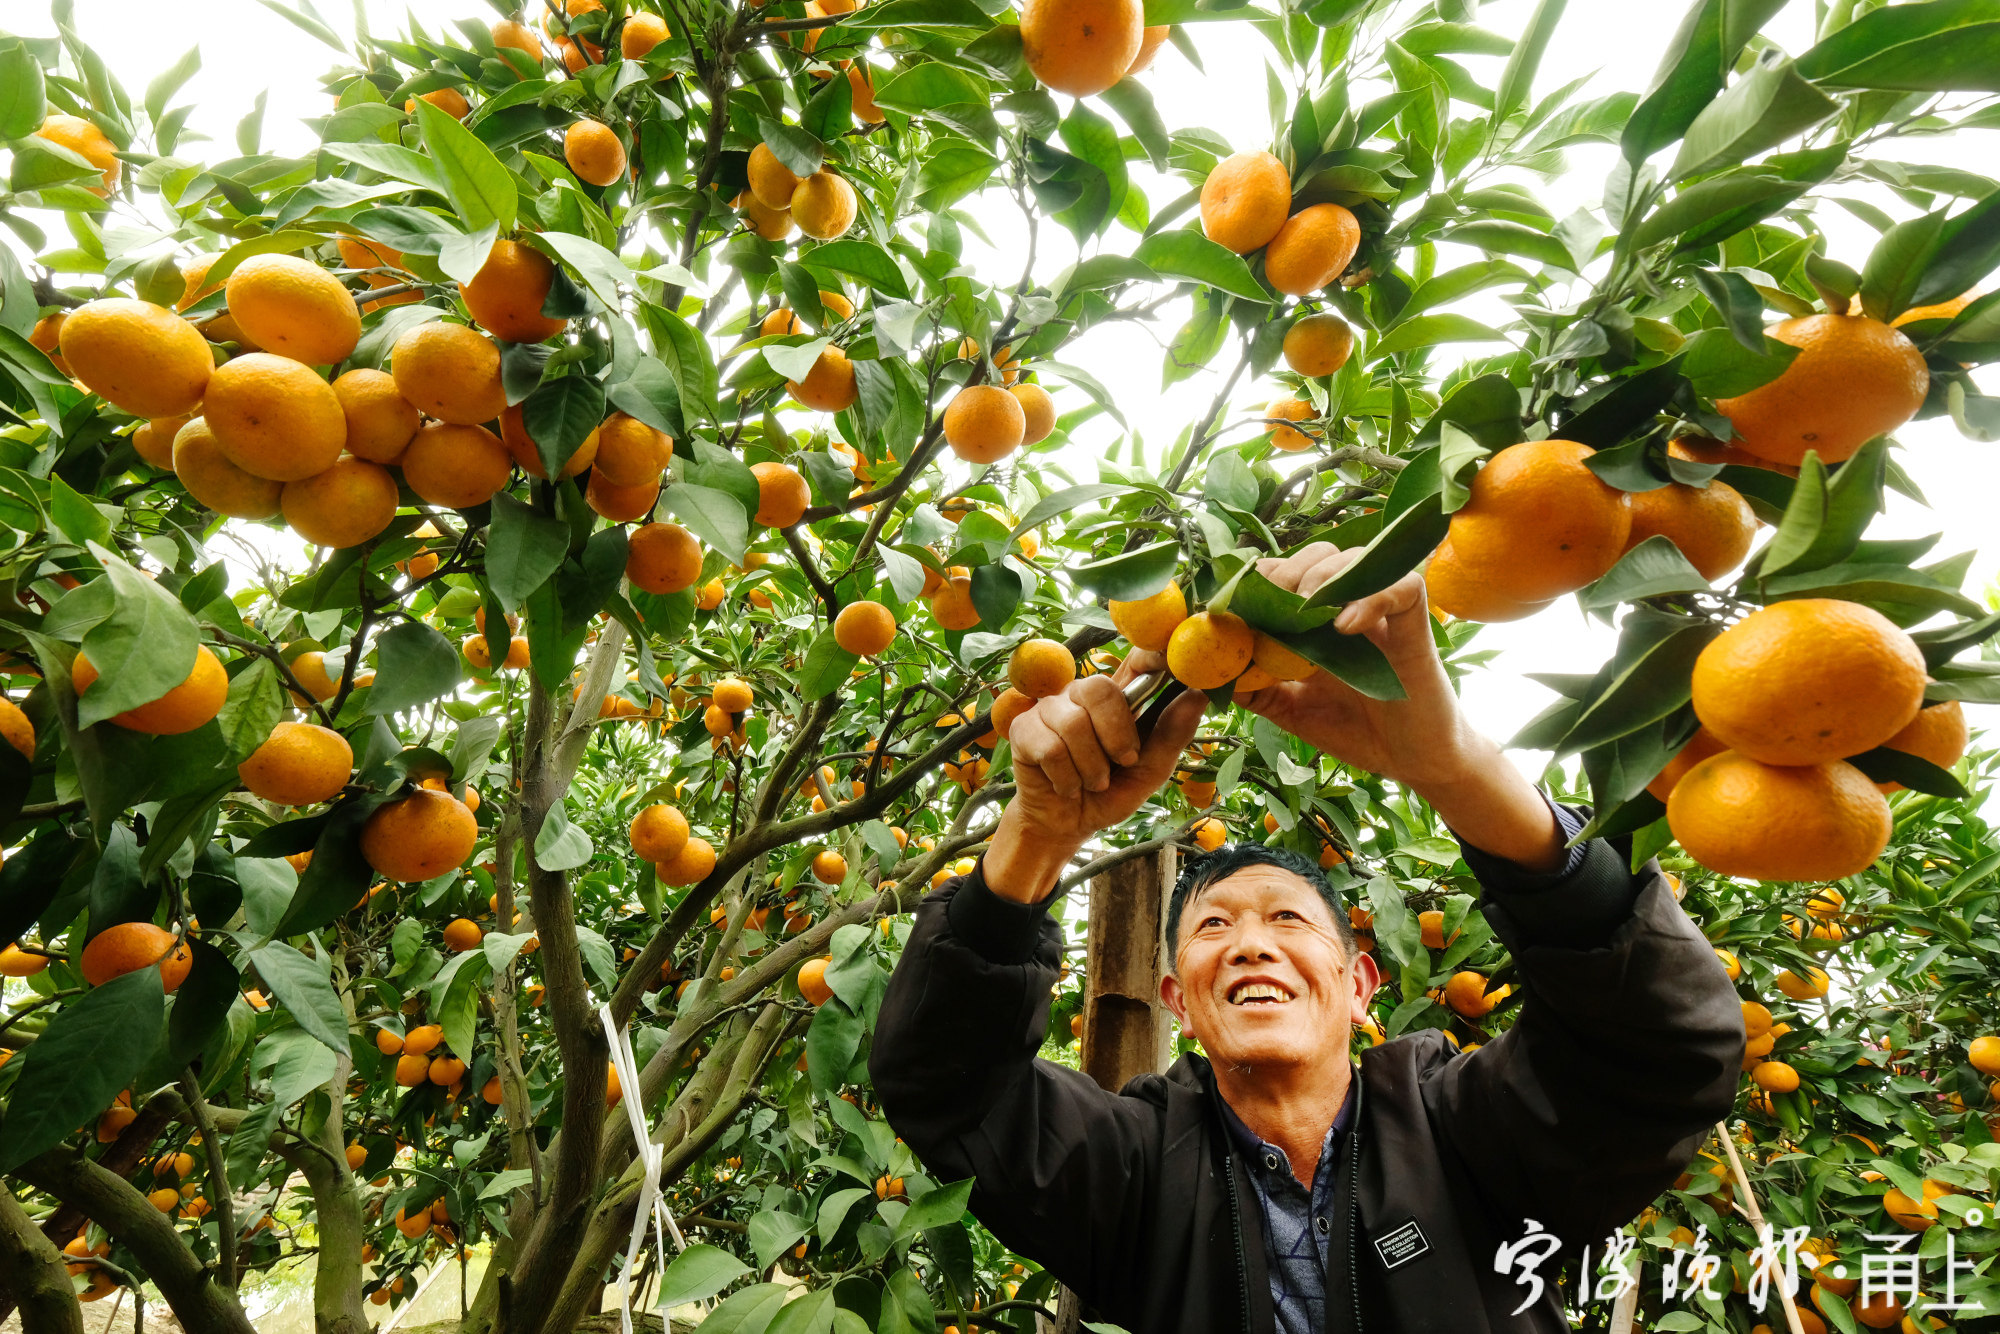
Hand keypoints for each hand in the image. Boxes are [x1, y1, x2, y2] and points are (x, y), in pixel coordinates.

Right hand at [983, 653, 1206, 901]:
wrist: (1066, 825)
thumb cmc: (1109, 792)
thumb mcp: (1149, 771)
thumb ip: (1171, 736)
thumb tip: (1197, 696)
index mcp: (1118, 698)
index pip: (1136, 659)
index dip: (1152, 653)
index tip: (1172, 661)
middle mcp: (1082, 694)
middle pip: (1100, 689)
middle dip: (1116, 734)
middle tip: (1123, 762)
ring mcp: (1050, 708)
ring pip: (1074, 724)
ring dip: (1091, 768)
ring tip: (1092, 782)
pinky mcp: (1023, 728)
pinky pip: (1050, 748)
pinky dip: (1066, 778)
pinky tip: (1066, 785)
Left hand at [1236, 543, 1562, 870]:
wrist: (1413, 761)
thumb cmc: (1357, 730)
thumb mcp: (1291, 710)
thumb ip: (1255, 688)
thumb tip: (1209, 673)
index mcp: (1315, 620)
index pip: (1284, 572)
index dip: (1258, 578)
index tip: (1235, 605)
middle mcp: (1348, 605)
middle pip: (1317, 556)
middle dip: (1286, 576)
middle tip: (1270, 611)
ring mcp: (1383, 610)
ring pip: (1354, 560)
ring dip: (1322, 581)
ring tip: (1306, 618)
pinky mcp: (1416, 623)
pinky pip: (1402, 586)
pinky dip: (1371, 597)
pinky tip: (1345, 626)